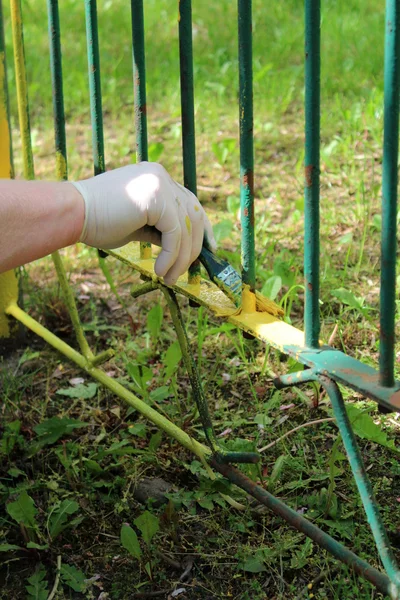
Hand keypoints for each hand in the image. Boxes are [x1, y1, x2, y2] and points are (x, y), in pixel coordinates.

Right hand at [72, 162, 215, 284]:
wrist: (73, 213)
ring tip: (169, 278)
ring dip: (181, 258)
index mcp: (156, 178)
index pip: (189, 203)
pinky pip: (175, 233)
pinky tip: (160, 271)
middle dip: (197, 246)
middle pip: (194, 214)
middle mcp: (161, 176)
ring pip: (186, 227)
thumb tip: (179, 247)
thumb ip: (159, 228)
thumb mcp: (137, 224)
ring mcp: (159, 184)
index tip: (208, 249)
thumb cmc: (98, 221)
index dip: (203, 227)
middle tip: (191, 271)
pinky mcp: (156, 197)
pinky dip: (171, 256)